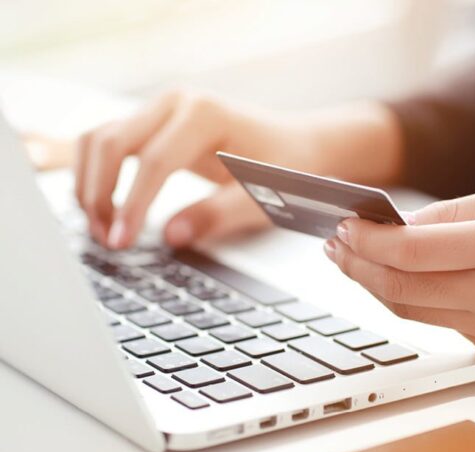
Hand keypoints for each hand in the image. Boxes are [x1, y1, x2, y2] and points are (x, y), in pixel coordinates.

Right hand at [76, 92, 401, 248]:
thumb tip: (170, 236)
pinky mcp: (154, 124)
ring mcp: (161, 109)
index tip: (121, 241)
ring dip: (89, 184)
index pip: (154, 161)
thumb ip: (220, 215)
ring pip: (99, 139)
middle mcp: (176, 103)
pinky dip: (95, 174)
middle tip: (105, 240)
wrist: (300, 144)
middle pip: (111, 142)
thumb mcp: (265, 195)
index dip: (132, 205)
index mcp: (205, 114)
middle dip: (98, 194)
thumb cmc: (289, 167)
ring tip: (100, 229)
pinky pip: (109, 143)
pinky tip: (103, 209)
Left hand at [324, 184, 474, 360]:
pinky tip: (392, 281)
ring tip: (350, 261)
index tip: (343, 224)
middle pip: (400, 289)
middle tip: (333, 244)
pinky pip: (438, 325)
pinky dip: (406, 302)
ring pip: (411, 313)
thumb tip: (404, 225)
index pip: (412, 251)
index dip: (367, 239)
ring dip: (372, 286)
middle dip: (356, 265)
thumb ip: (459, 212)